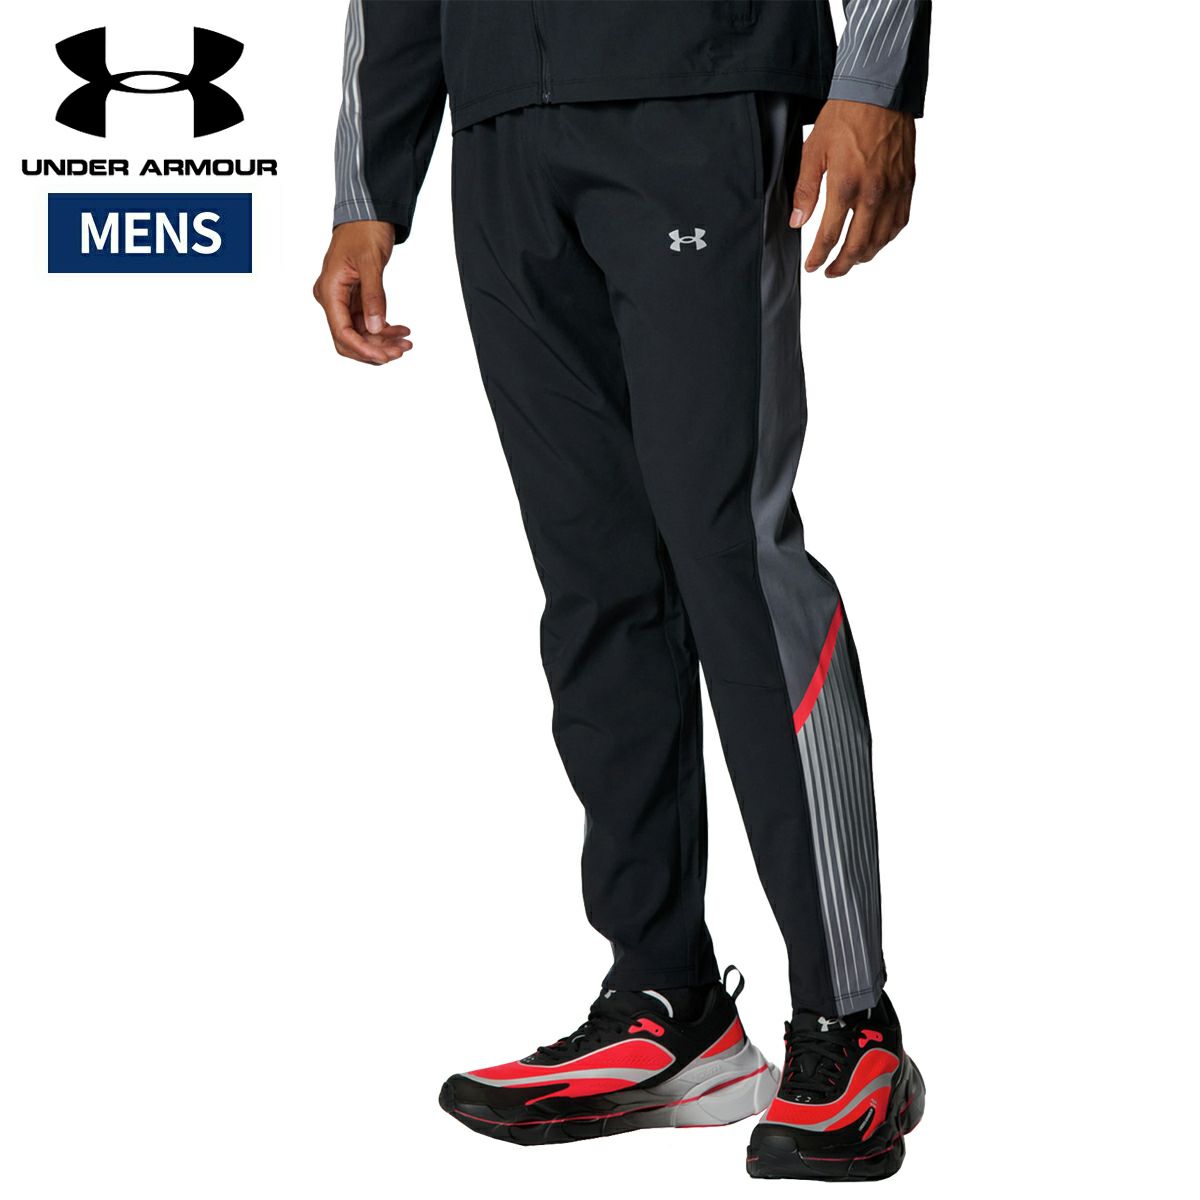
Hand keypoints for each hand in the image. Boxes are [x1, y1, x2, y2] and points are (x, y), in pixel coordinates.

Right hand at [313, 221, 412, 364]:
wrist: (368, 213)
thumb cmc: (364, 230)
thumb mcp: (371, 262)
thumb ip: (373, 296)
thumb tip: (375, 329)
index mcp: (329, 290)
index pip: (341, 332)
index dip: (363, 348)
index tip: (386, 356)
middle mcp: (332, 298)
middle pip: (349, 339)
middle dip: (374, 349)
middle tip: (401, 350)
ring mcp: (343, 300)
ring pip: (360, 334)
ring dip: (383, 342)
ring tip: (406, 342)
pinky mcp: (355, 299)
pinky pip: (368, 323)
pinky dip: (384, 330)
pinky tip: (402, 331)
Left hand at [790, 100, 915, 277]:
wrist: (879, 91)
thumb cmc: (844, 117)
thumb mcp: (813, 151)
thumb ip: (805, 191)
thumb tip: (797, 222)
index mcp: (845, 186)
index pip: (829, 236)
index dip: (819, 257)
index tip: (813, 266)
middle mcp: (873, 193)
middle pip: (858, 246)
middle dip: (842, 265)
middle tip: (830, 272)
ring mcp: (893, 189)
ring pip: (881, 239)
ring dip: (865, 256)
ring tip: (851, 261)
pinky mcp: (907, 182)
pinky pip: (900, 221)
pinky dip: (887, 237)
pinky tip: (876, 240)